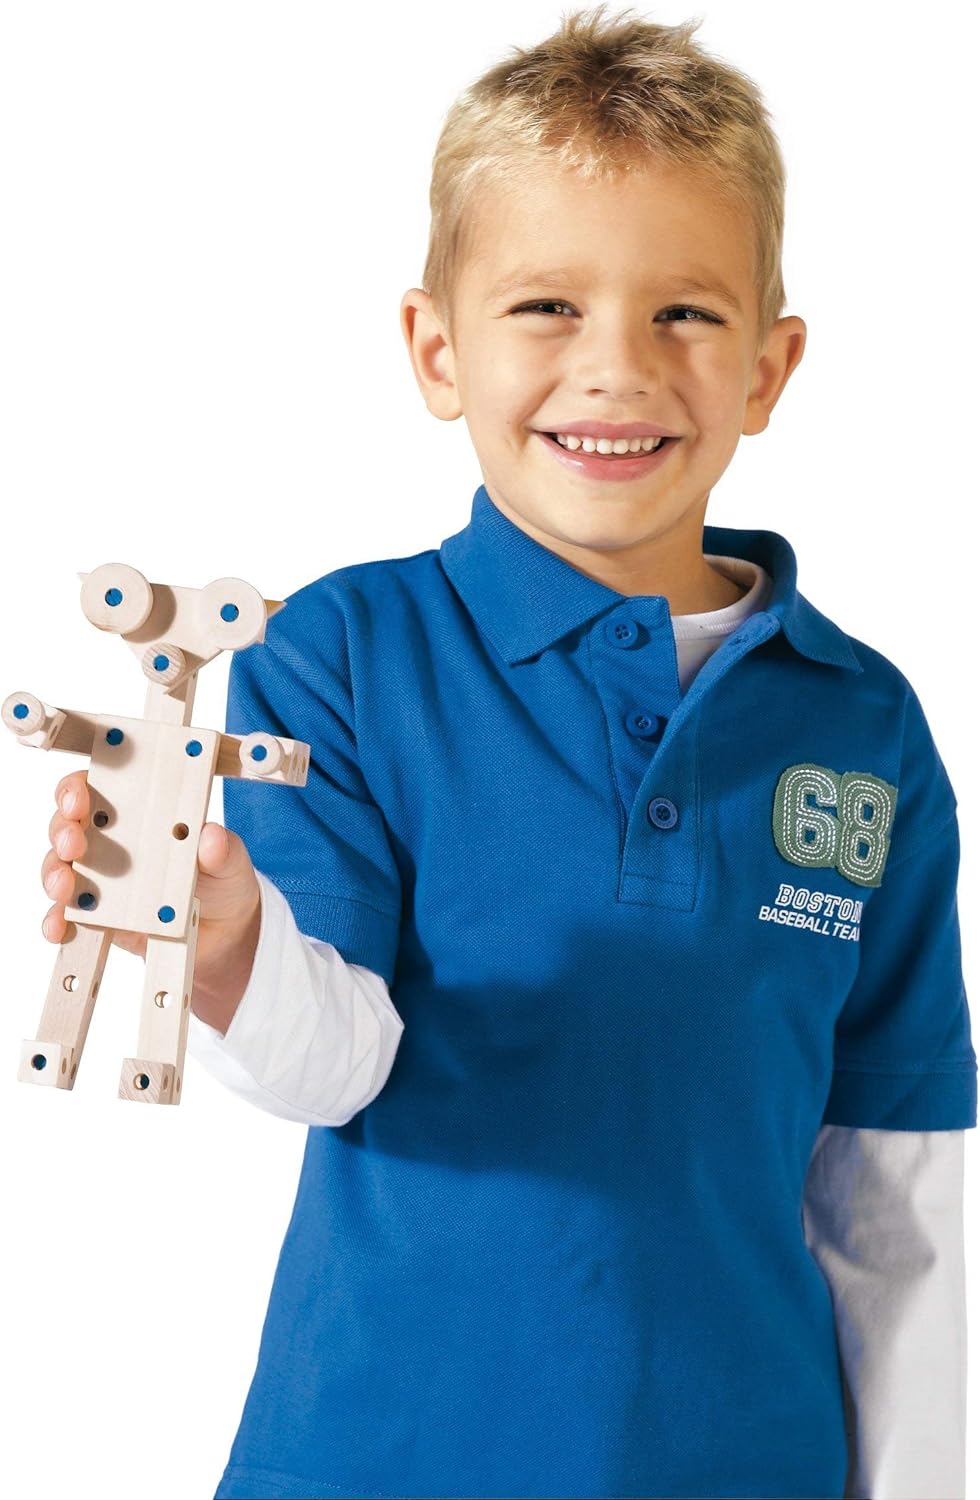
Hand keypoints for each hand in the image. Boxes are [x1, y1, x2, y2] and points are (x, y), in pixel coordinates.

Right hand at [41, 769, 260, 970]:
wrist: (224, 934)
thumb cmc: (220, 880)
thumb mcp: (229, 860)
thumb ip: (220, 849)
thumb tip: (211, 836)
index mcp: (138, 814)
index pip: (95, 789)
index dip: (77, 788)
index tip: (79, 799)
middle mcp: (109, 841)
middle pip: (67, 825)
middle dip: (62, 830)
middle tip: (74, 843)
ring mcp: (98, 879)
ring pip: (59, 868)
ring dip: (54, 874)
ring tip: (64, 887)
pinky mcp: (96, 916)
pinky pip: (66, 916)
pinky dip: (57, 921)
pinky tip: (60, 927)